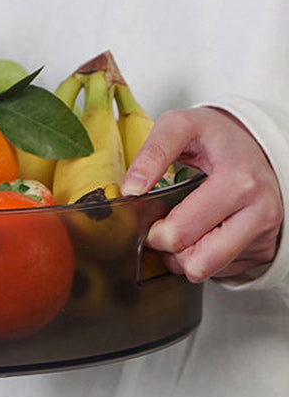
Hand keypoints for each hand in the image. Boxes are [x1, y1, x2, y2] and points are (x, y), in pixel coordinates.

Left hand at [121, 107, 282, 282]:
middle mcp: (258, 212)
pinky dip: (205, 255)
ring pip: (208, 271)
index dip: (153, 231)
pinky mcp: (265, 249)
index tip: (145, 216)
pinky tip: (202, 230)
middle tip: (160, 224)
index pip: (182, 230)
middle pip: (196, 261)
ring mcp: (264, 234)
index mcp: (237, 182)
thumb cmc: (216, 135)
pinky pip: (222, 270)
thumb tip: (132, 189)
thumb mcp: (180, 126)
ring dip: (185, 256)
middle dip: (167, 246)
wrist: (255, 142)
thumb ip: (153, 152)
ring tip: (180, 228)